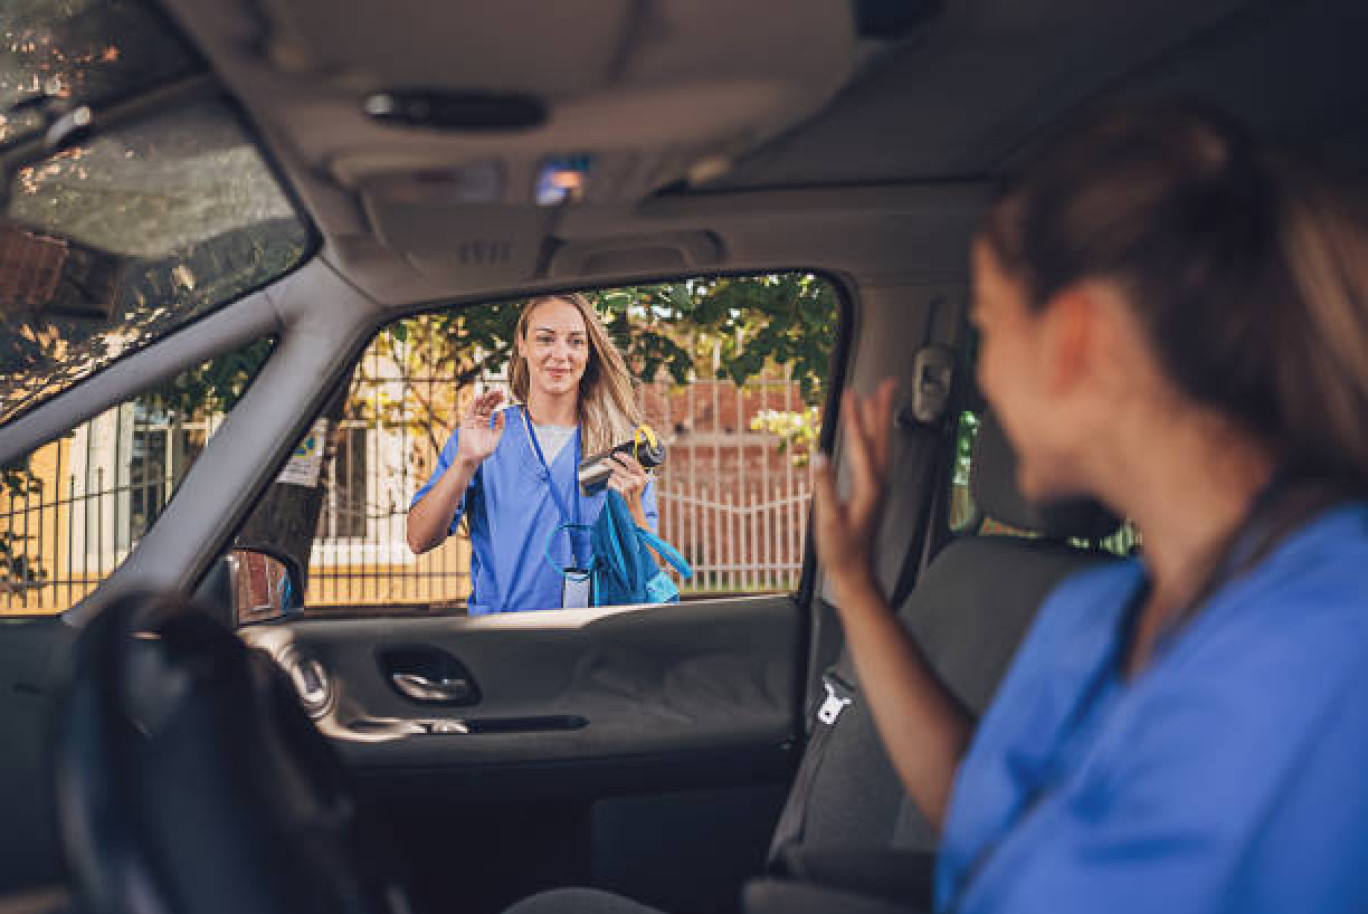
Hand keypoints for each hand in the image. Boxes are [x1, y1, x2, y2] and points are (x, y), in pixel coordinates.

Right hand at [454, 390, 506, 465]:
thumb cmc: (484, 451)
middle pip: (486, 405)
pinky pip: (470, 410)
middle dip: (493, 397)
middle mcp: (480, 419)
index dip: (497, 401)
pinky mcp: (466, 422)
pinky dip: (474, 403)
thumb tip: (501, 412)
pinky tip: (480, 397)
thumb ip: (499, 426)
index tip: (504, 396)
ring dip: (485, 398)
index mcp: (487, 423)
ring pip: (479, 405)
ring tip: (492, 392)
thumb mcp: (495, 438)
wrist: (472, 458)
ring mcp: (473, 420)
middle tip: (500, 391)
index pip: (492, 408)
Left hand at [606, 452, 650, 504]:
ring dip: (613, 476)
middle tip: (604, 460)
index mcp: (642, 475)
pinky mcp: (622, 491)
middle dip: (610, 464)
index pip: (633, 462)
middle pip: (619, 469)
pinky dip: (610, 482)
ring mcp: (630, 486)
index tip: (616, 454)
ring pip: (614, 475)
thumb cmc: (634, 490)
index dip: (624, 457)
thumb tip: (620, 455)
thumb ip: (632, 468)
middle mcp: (637, 480)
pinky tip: (615, 485)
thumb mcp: (637, 478)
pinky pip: (611, 481)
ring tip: (617, 481)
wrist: (635, 504)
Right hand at [812, 379, 895, 605]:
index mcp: (869, 487)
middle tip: (885, 384)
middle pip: (882, 438)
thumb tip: (820, 456)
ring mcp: (879, 488)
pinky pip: (878, 457)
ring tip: (878, 399)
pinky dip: (875, 438)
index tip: (849, 394)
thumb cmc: (842, 552)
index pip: (861, 443)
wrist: (856, 575)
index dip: (854, 417)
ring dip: (881, 421)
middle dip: (881, 409)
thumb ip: (824, 487)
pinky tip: (870, 435)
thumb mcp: (828, 520)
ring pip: (883, 446)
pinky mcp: (875, 493)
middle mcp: (879, 484)